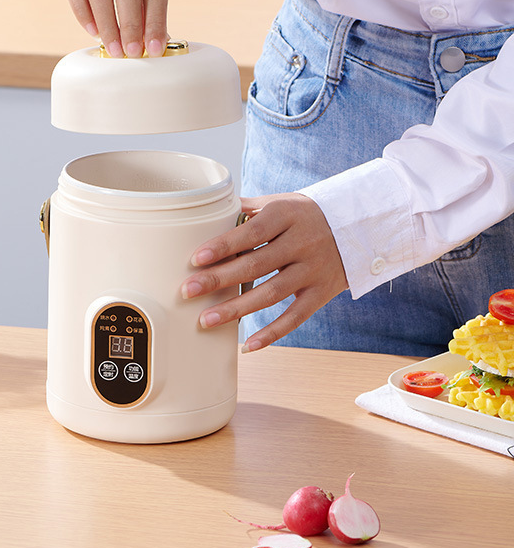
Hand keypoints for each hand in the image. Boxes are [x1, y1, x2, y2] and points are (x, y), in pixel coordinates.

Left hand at [180, 194, 348, 351]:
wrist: (358, 226)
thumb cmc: (304, 214)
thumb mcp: (279, 203)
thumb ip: (246, 209)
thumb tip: (207, 211)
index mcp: (287, 215)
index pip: (251, 232)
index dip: (223, 246)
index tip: (196, 259)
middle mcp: (302, 243)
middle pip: (256, 265)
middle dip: (219, 280)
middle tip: (188, 291)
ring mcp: (313, 270)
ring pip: (271, 294)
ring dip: (236, 309)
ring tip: (206, 319)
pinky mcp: (322, 292)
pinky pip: (296, 317)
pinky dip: (272, 333)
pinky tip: (248, 345)